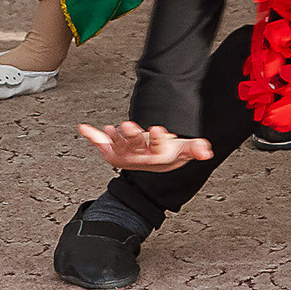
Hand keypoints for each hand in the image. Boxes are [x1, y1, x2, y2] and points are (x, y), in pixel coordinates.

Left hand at [76, 120, 214, 173]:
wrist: (149, 163)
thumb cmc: (165, 153)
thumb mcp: (182, 150)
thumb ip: (195, 148)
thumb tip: (207, 151)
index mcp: (156, 155)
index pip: (159, 147)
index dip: (159, 139)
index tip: (159, 130)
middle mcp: (139, 155)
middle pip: (135, 145)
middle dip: (131, 136)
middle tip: (128, 125)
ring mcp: (124, 152)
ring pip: (118, 145)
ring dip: (113, 137)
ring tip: (111, 128)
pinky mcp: (112, 149)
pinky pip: (100, 143)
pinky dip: (92, 135)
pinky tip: (83, 128)